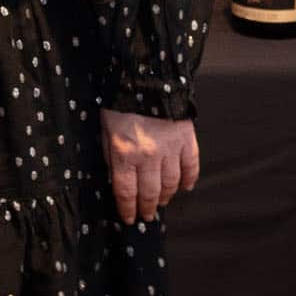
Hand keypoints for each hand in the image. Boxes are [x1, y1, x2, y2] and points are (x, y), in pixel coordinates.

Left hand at [100, 109, 200, 224]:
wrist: (146, 78)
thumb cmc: (120, 102)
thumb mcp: (104, 129)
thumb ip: (110, 154)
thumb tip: (115, 177)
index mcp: (124, 153)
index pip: (126, 192)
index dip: (127, 209)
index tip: (129, 218)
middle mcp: (148, 156)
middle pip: (150, 192)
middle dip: (147, 207)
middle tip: (147, 215)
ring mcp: (170, 149)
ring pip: (171, 184)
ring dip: (166, 197)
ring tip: (162, 202)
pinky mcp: (187, 140)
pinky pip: (191, 167)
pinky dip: (189, 180)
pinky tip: (185, 187)